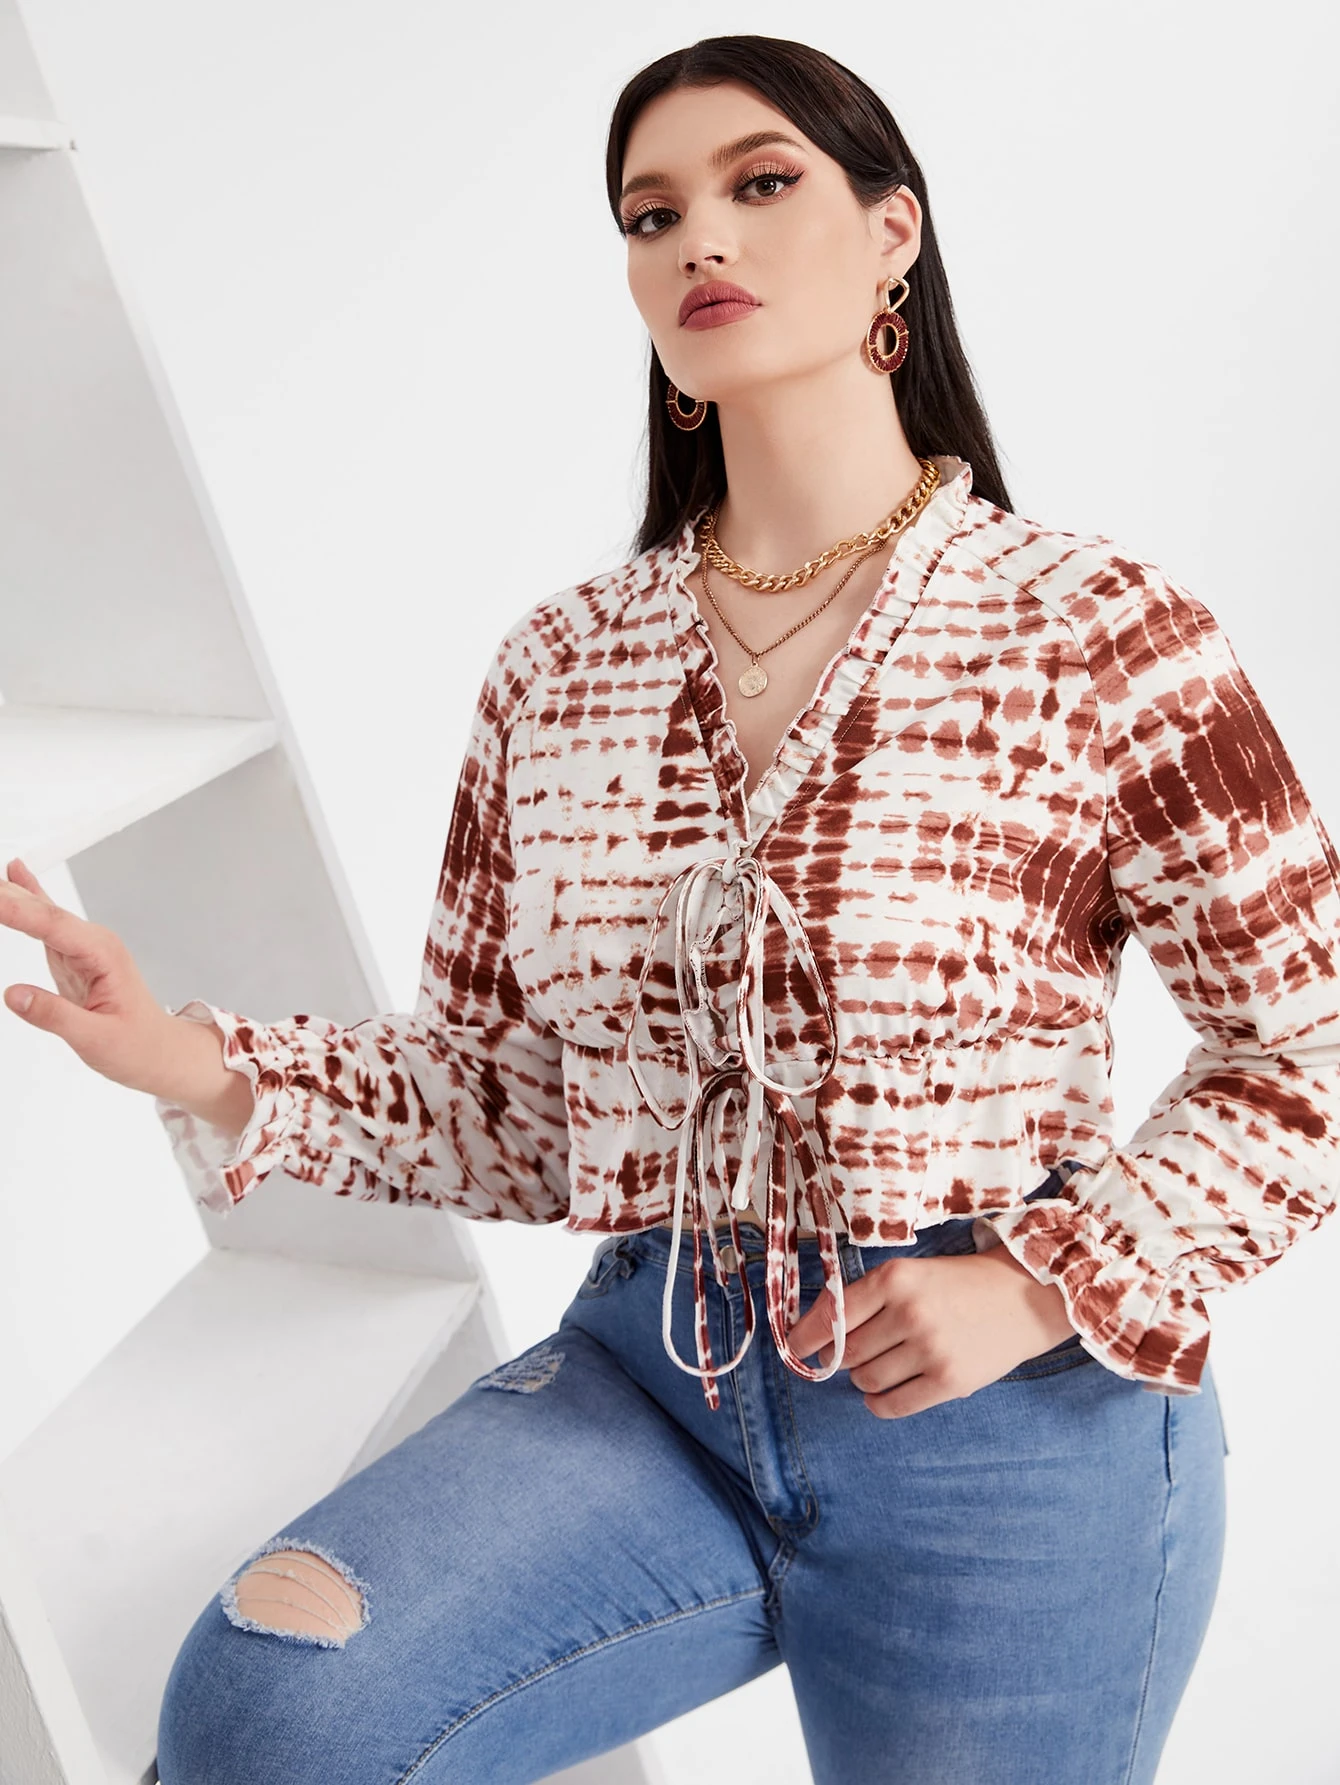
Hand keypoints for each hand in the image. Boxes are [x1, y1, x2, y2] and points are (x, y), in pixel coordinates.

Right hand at [0, 856, 181, 1091]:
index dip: (16, 909)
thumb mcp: (96, 1039)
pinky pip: (43, 924)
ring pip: (40, 913)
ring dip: (9, 895)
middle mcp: (94, 943)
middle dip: (6, 894)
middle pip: (43, 910)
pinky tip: (15, 878)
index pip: (52, 925)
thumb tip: (14, 995)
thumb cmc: (138, 1044)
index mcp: (103, 954)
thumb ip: (54, 1015)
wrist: (159, 1051)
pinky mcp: (72, 956)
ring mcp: (83, 947)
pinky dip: (25, 903)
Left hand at [784, 1246, 1077, 1418]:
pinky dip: (880, 1404)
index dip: (806, 1336)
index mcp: (894, 1279)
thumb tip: (815, 1333)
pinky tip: (886, 1393)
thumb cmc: (957, 1285)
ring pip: (866, 1380)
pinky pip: (893, 1405)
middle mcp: (909, 1312)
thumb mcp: (909, 1275)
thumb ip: (864, 1299)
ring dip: (865, 1378)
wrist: (1023, 1297)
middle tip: (857, 1352)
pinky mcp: (949, 1381)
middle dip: (843, 1357)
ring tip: (887, 1364)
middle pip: (847, 1352)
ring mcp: (930, 1349)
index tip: (794, 1348)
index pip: (832, 1314)